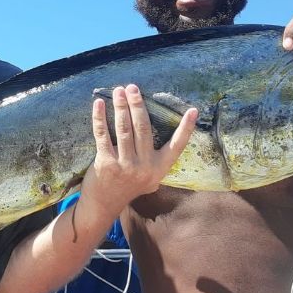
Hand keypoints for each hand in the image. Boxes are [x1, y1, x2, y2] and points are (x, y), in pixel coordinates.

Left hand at [81, 84, 196, 217]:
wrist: (104, 205)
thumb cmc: (129, 186)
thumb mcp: (150, 178)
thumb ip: (156, 159)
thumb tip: (163, 131)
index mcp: (159, 168)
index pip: (177, 146)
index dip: (186, 128)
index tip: (193, 110)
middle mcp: (145, 167)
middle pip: (143, 128)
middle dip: (138, 104)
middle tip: (133, 87)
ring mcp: (125, 165)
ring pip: (124, 129)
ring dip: (121, 106)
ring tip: (119, 91)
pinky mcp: (105, 163)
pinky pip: (102, 135)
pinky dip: (100, 117)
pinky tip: (98, 104)